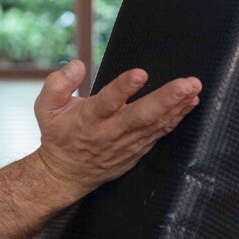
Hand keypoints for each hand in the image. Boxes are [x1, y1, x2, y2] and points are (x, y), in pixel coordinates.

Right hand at [32, 60, 200, 199]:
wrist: (68, 173)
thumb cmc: (59, 134)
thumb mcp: (44, 108)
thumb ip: (57, 84)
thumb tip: (77, 65)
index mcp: (87, 120)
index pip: (106, 103)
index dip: (122, 89)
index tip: (140, 73)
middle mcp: (110, 132)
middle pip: (140, 116)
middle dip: (164, 100)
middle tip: (184, 85)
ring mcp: (128, 142)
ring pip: (155, 125)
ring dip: (177, 107)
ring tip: (194, 90)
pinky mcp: (139, 148)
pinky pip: (161, 132)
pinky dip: (177, 118)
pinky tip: (191, 103)